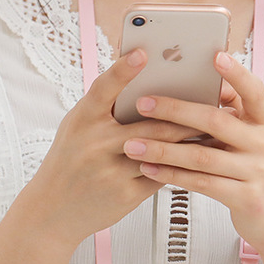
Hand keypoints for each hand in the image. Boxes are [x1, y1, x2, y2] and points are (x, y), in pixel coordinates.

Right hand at [25, 49, 201, 250]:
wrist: (52, 211)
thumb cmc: (69, 163)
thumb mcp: (76, 130)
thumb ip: (104, 111)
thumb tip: (146, 91)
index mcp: (82, 121)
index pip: (103, 89)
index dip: (123, 70)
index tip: (144, 53)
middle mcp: (95, 144)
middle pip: (149, 123)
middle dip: (183, 114)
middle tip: (210, 101)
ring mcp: (111, 171)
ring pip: (160, 150)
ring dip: (188, 139)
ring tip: (211, 128)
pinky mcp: (126, 195)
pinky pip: (161, 175)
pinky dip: (180, 165)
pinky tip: (197, 158)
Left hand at [122, 51, 263, 262]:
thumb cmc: (262, 176)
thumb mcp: (258, 143)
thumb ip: (238, 119)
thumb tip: (213, 87)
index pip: (255, 91)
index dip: (236, 73)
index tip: (214, 55)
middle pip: (216, 120)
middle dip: (175, 110)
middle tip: (142, 103)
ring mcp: (257, 172)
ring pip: (202, 156)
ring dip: (163, 148)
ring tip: (132, 144)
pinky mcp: (246, 198)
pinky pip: (201, 183)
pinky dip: (172, 175)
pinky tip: (150, 169)